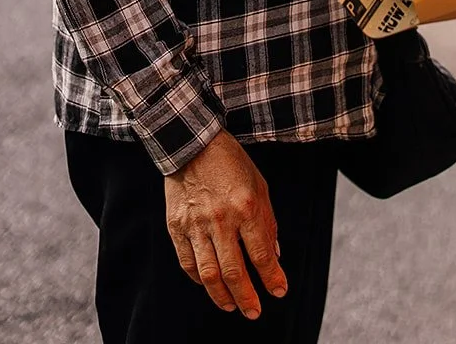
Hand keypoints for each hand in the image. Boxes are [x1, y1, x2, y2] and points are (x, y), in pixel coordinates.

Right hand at [163, 131, 287, 318]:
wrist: (192, 143)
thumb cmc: (231, 163)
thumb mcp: (259, 185)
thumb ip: (267, 221)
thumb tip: (273, 255)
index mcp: (246, 206)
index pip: (262, 254)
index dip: (272, 277)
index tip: (279, 291)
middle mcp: (221, 219)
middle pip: (234, 271)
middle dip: (247, 297)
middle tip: (254, 312)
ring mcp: (196, 224)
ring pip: (209, 274)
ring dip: (222, 296)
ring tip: (232, 306)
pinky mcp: (176, 226)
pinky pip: (187, 263)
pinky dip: (199, 279)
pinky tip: (209, 285)